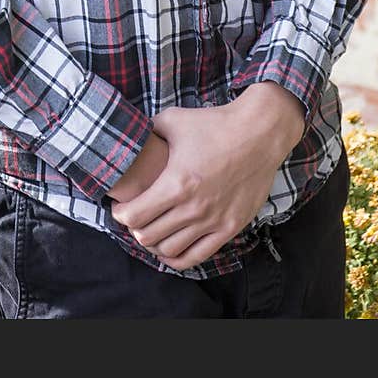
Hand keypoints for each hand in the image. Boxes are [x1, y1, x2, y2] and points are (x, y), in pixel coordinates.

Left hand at [110, 83, 304, 271]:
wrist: (258, 134)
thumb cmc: (214, 124)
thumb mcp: (173, 119)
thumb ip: (148, 130)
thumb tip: (130, 135)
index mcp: (176, 183)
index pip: (134, 216)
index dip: (120, 214)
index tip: (119, 207)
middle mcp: (193, 208)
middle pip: (148, 236)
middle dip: (134, 229)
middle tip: (134, 218)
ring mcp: (213, 221)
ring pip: (170, 250)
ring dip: (154, 244)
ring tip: (151, 231)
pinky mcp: (230, 228)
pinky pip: (197, 256)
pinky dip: (178, 258)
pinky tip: (170, 249)